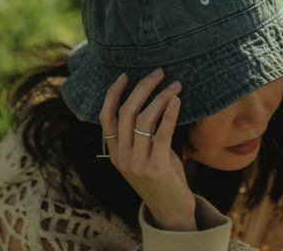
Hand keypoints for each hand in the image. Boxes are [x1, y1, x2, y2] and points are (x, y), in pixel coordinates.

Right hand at [99, 69, 196, 231]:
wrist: (171, 210)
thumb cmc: (161, 175)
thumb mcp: (144, 153)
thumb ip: (142, 132)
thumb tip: (154, 98)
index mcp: (114, 152)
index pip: (105, 117)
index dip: (113, 94)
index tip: (125, 75)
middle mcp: (121, 157)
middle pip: (126, 112)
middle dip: (142, 87)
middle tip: (159, 72)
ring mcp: (136, 164)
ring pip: (144, 119)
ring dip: (161, 97)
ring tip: (175, 85)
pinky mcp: (156, 169)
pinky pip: (162, 134)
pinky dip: (169, 114)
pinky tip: (177, 100)